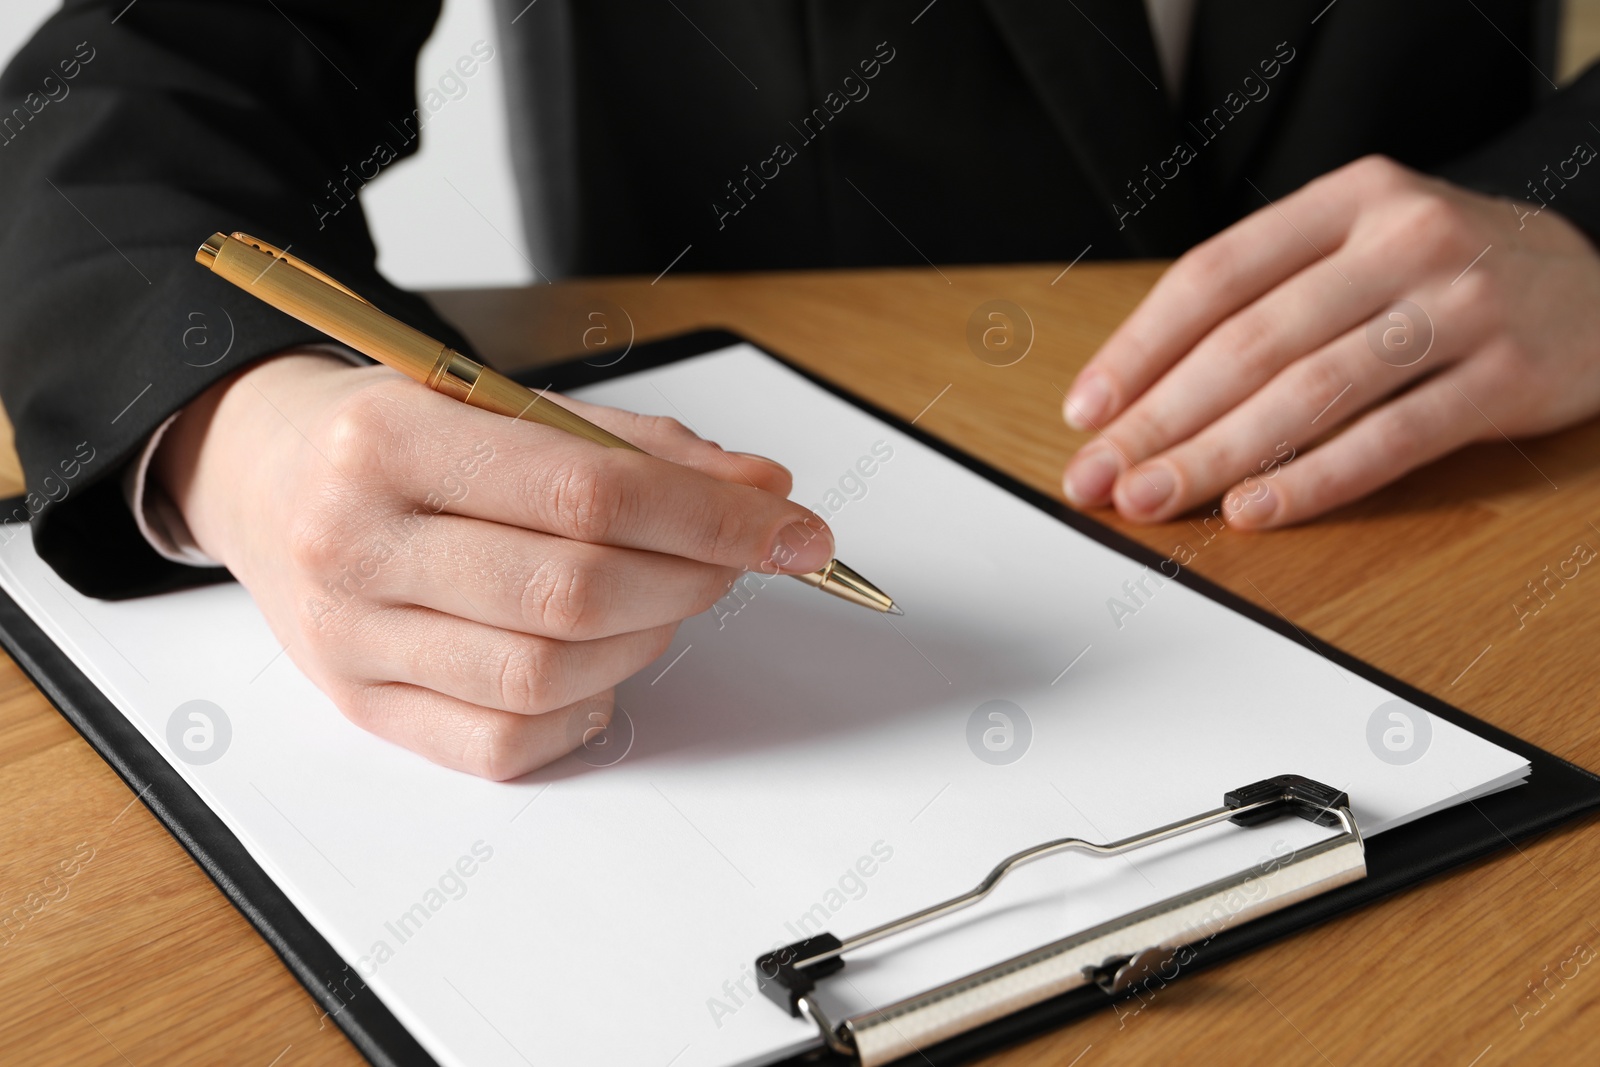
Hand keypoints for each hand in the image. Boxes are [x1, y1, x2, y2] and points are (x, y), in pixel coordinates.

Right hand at [153, 350, 831, 778]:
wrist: (261, 475)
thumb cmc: (391, 435)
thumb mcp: (500, 401)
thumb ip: (635, 447)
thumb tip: (760, 492)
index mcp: (391, 440)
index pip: (589, 493)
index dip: (712, 518)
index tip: (790, 529)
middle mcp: (358, 543)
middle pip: (575, 592)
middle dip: (693, 578)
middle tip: (738, 558)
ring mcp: (351, 638)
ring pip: (547, 674)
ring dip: (647, 641)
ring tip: (665, 598)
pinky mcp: (359, 706)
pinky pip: (500, 745)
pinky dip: (582, 711)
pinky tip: (601, 664)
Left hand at [1060, 155, 1599, 526]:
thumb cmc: (1447, 276)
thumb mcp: (1362, 248)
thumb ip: (1268, 297)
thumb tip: (1146, 390)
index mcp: (1347, 201)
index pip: (1215, 276)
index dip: (1140, 348)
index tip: (1088, 410)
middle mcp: (1402, 240)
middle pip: (1251, 341)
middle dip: (1161, 419)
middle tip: (1101, 476)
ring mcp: (1461, 306)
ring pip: (1312, 392)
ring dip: (1217, 457)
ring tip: (1152, 500)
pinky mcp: (1509, 377)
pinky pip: (1391, 440)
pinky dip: (1315, 480)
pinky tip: (1254, 511)